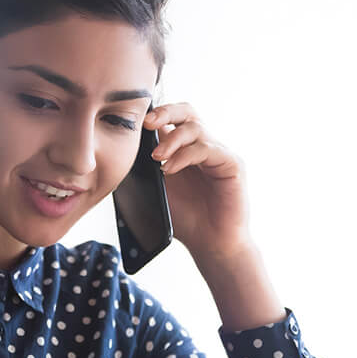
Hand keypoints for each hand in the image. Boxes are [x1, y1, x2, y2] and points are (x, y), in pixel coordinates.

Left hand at [143, 102, 250, 260]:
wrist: (210, 244)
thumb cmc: (186, 219)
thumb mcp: (158, 188)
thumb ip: (147, 167)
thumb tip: (124, 147)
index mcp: (186, 149)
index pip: (173, 118)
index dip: (156, 114)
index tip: (136, 121)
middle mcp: (204, 146)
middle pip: (188, 112)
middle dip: (166, 112)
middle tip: (147, 123)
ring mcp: (219, 153)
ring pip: (195, 128)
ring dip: (172, 139)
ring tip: (156, 158)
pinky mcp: (232, 164)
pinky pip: (207, 149)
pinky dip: (185, 155)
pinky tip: (169, 168)